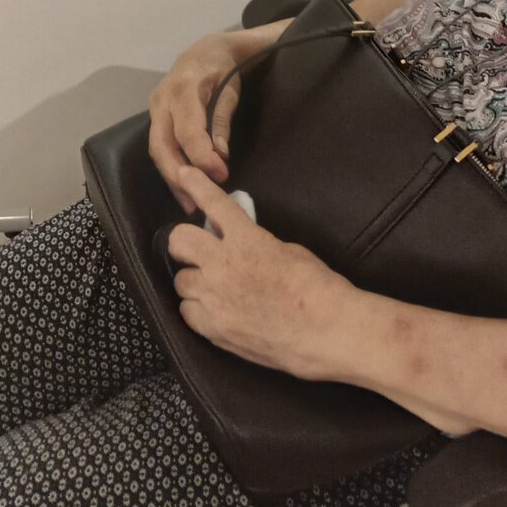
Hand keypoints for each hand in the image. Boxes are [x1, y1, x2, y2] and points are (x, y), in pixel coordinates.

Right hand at [148, 34, 243, 211]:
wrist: (204, 51)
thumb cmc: (223, 69)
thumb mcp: (230, 90)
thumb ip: (222, 121)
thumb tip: (220, 156)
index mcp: (184, 89)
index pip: (187, 131)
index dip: (202, 157)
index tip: (222, 175)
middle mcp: (162, 99)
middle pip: (162, 145)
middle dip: (178, 176)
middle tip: (197, 201)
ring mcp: (154, 107)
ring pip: (156, 149)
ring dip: (171, 178)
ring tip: (189, 202)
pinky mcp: (154, 116)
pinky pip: (158, 146)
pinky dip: (169, 168)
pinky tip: (183, 187)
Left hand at [167, 167, 354, 379]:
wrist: (327, 332)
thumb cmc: (318, 288)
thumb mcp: (288, 251)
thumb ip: (256, 243)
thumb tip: (240, 243)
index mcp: (247, 241)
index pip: (214, 205)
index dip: (196, 185)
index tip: (185, 174)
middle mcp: (223, 267)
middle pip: (179, 242)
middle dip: (185, 242)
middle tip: (199, 249)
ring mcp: (215, 301)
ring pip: (181, 281)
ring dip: (195, 279)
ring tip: (213, 285)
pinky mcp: (214, 330)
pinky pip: (188, 312)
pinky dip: (197, 308)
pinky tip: (215, 309)